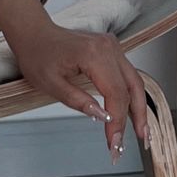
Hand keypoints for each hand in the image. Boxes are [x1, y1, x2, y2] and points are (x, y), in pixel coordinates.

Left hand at [15, 25, 151, 160]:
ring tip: (141, 132)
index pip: (115, 93)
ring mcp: (112, 47)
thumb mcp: (50, 84)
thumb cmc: (38, 55)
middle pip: (132, 87)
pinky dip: (131, 96)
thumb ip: (77, 101)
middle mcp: (108, 48)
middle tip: (140, 141)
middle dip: (138, 117)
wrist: (35, 34)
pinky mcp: (112, 51)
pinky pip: (127, 75)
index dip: (118, 120)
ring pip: (135, 82)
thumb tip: (102, 116)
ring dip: (139, 108)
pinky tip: (132, 113)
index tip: (114, 142)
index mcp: (93, 54)